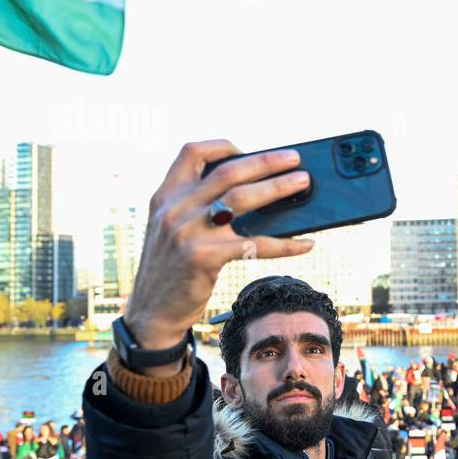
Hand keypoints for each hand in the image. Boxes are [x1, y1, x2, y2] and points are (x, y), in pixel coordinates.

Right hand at [123, 140, 314, 370]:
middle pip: (228, 172)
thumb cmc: (171, 269)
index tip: (246, 150)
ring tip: (302, 184)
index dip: (222, 146)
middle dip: (266, 162)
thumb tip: (251, 193)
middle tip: (294, 159)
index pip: (191, 153)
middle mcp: (174, 209)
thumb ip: (195, 207)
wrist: (151, 312)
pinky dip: (285, 243)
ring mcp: (188, 232)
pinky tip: (305, 244)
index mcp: (165, 196)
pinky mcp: (204, 258)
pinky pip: (254, 245)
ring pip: (242, 199)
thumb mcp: (171, 229)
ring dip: (278, 188)